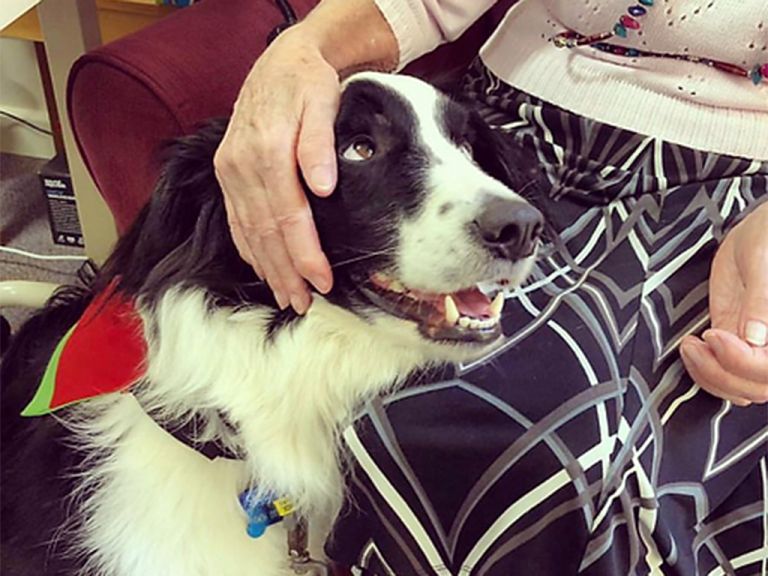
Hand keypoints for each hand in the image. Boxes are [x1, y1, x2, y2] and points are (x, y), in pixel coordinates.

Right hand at [214, 26, 338, 313]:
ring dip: (267, 269)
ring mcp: (230, 172)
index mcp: (266, 151)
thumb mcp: (322, 101)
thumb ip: (319, 144)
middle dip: (286, 273)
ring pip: (248, 232)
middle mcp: (241, 166)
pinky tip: (262, 268)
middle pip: (265, 232)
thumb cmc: (307, 82)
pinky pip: (236, 220)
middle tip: (304, 303)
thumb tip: (323, 187)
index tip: (323, 281)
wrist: (281, 62)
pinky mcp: (228, 174)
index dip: (305, 254)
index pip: (288, 216)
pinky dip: (249, 249)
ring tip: (287, 297)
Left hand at [681, 202, 767, 404]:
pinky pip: (725, 376)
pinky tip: (693, 349)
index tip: (714, 334)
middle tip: (694, 343)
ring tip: (690, 346)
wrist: (756, 236)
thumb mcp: (762, 264)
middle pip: (756, 388)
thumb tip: (755, 337)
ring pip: (741, 390)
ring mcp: (759, 350)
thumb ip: (762, 302)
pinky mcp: (738, 346)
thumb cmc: (767, 240)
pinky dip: (705, 372)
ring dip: (709, 375)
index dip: (740, 361)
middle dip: (720, 373)